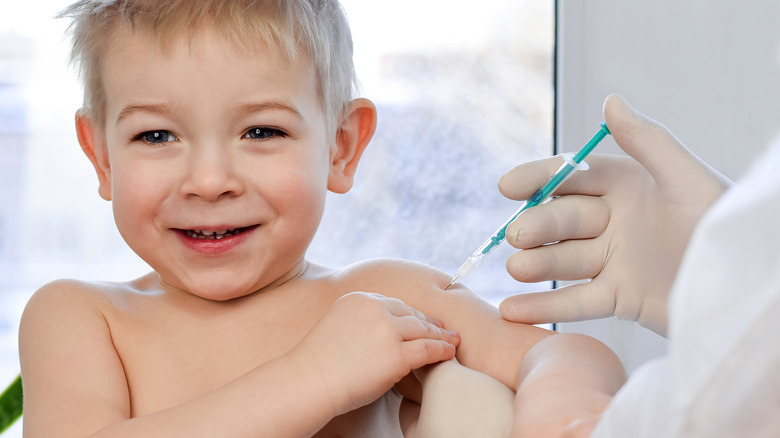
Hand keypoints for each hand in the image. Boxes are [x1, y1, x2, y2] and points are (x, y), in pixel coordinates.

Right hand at [288, 292, 458, 415]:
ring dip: (441, 335)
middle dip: (429, 322)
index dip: (411, 313)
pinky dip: (441, 350)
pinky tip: (449, 353)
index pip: (394, 304)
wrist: (308, 381)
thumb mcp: (338, 326)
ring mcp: (387, 330)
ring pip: (422, 329)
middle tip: (445, 329)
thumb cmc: (319, 363)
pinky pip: (427, 349)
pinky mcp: (396, 354)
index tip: (422, 320)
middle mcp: (374, 308)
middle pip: (411, 313)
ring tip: (453, 341)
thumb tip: (382, 333)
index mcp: (359, 298)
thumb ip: (361, 322)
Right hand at [498, 94, 730, 335]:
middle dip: (538, 226)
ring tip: (515, 269)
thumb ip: (646, 140)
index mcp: (628, 187)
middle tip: (517, 236)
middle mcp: (615, 222)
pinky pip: (577, 302)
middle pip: (564, 221)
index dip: (538, 180)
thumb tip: (610, 100)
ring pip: (566, 261)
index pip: (572, 179)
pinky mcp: (619, 299)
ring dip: (536, 265)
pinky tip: (511, 310)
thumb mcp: (685, 179)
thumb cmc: (721, 225)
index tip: (507, 185)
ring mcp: (615, 262)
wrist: (745, 285)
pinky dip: (544, 306)